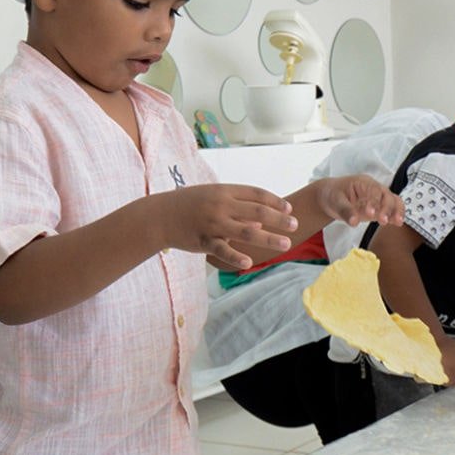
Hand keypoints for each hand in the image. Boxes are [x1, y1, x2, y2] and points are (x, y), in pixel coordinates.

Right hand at [162, 184, 295, 269]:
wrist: (159, 216)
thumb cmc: (189, 205)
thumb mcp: (213, 198)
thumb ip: (237, 207)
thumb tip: (261, 220)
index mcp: (224, 191)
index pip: (256, 194)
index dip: (275, 201)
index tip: (289, 209)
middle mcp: (221, 205)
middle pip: (258, 211)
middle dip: (279, 219)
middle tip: (295, 225)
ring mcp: (213, 223)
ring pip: (246, 231)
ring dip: (268, 238)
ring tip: (285, 244)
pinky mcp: (204, 240)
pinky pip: (223, 250)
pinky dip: (236, 257)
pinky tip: (250, 263)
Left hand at [318, 175, 404, 226]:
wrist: (330, 197)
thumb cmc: (333, 195)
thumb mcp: (335, 201)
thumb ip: (345, 211)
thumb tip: (354, 222)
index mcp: (363, 183)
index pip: (374, 190)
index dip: (374, 202)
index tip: (371, 214)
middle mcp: (374, 189)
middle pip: (387, 195)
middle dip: (388, 208)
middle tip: (383, 221)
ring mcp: (377, 199)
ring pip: (393, 201)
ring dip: (396, 211)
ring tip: (397, 222)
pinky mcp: (378, 208)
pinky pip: (391, 209)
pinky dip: (396, 215)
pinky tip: (397, 223)